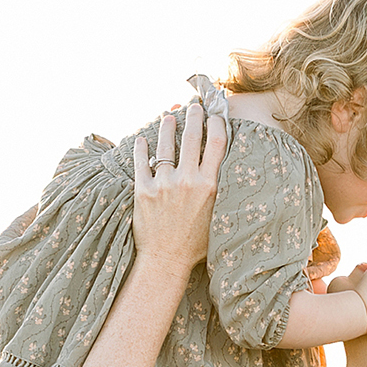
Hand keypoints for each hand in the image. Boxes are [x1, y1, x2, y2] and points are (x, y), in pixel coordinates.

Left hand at [132, 97, 226, 276]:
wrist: (166, 260)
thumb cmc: (196, 243)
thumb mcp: (218, 214)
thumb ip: (220, 189)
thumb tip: (224, 165)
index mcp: (210, 185)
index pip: (217, 142)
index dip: (217, 122)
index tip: (215, 114)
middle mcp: (188, 181)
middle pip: (192, 136)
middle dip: (193, 115)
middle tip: (193, 106)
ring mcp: (164, 184)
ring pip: (165, 144)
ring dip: (167, 125)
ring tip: (168, 116)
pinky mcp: (143, 191)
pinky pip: (141, 162)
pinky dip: (141, 148)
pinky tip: (142, 139)